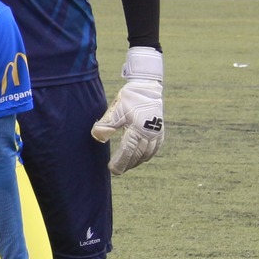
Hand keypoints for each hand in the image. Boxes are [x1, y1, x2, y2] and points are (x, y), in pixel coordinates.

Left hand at [92, 47, 163, 175]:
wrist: (146, 87)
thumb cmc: (128, 99)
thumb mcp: (115, 110)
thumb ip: (106, 124)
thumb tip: (97, 137)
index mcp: (138, 128)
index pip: (128, 150)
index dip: (120, 161)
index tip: (112, 169)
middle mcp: (150, 133)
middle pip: (138, 154)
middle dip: (127, 163)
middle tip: (117, 170)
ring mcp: (157, 132)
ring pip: (147, 153)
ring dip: (137, 161)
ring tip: (127, 166)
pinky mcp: (160, 130)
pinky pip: (155, 148)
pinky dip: (148, 155)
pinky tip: (141, 158)